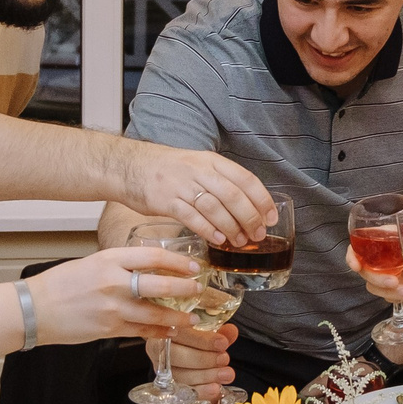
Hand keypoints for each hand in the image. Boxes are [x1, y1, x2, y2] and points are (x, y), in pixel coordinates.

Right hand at [26, 247, 194, 345]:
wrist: (34, 308)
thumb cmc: (61, 284)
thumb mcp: (92, 262)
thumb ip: (120, 264)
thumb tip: (150, 266)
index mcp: (109, 259)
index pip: (153, 256)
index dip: (178, 262)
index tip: (193, 267)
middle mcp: (113, 282)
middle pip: (160, 285)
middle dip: (185, 289)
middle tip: (199, 291)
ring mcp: (112, 307)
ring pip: (155, 314)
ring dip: (178, 318)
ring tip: (192, 319)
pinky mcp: (109, 329)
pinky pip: (141, 331)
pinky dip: (159, 332)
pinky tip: (169, 332)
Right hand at [121, 143, 275, 246]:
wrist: (131, 166)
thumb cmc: (168, 170)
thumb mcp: (198, 165)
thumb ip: (220, 180)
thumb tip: (248, 205)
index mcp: (212, 161)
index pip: (245, 179)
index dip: (262, 200)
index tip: (271, 217)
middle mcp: (199, 170)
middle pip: (233, 195)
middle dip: (250, 218)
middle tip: (257, 235)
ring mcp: (182, 185)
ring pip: (215, 208)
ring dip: (232, 228)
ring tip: (240, 242)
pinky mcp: (166, 201)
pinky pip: (192, 217)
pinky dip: (208, 230)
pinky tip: (218, 240)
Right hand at [157, 320, 236, 393]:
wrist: (184, 350)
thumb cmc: (194, 338)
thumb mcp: (207, 332)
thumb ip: (219, 332)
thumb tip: (231, 331)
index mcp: (165, 329)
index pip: (180, 333)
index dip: (202, 340)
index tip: (222, 342)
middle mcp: (157, 349)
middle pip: (176, 356)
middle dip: (203, 359)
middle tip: (224, 358)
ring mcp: (161, 370)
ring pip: (180, 375)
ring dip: (205, 376)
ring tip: (226, 374)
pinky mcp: (169, 386)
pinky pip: (183, 391)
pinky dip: (201, 391)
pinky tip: (215, 389)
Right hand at [346, 240, 402, 306]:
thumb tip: (401, 229)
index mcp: (383, 240)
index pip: (358, 247)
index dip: (352, 256)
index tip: (356, 266)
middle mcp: (382, 258)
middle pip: (365, 271)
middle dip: (377, 279)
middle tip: (394, 283)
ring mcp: (389, 273)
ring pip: (375, 287)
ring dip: (389, 292)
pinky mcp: (397, 287)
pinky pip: (389, 296)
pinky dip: (397, 298)